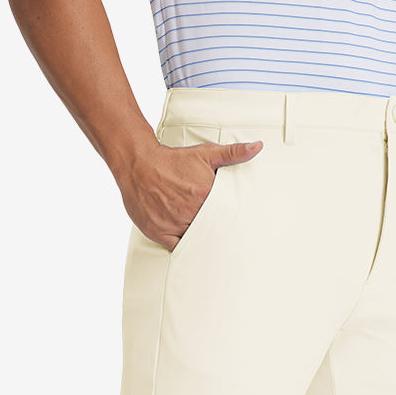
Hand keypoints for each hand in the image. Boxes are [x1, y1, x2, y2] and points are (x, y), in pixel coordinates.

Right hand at [119, 139, 262, 252]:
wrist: (138, 163)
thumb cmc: (173, 160)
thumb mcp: (206, 154)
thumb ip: (233, 154)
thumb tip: (257, 147)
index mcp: (205, 195)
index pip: (225, 217)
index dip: (231, 222)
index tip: (238, 228)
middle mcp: (190, 212)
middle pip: (211, 230)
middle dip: (218, 232)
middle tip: (228, 241)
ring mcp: (174, 224)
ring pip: (195, 240)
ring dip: (202, 241)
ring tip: (211, 243)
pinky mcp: (160, 232)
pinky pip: (178, 247)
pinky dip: (185, 247)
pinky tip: (191, 245)